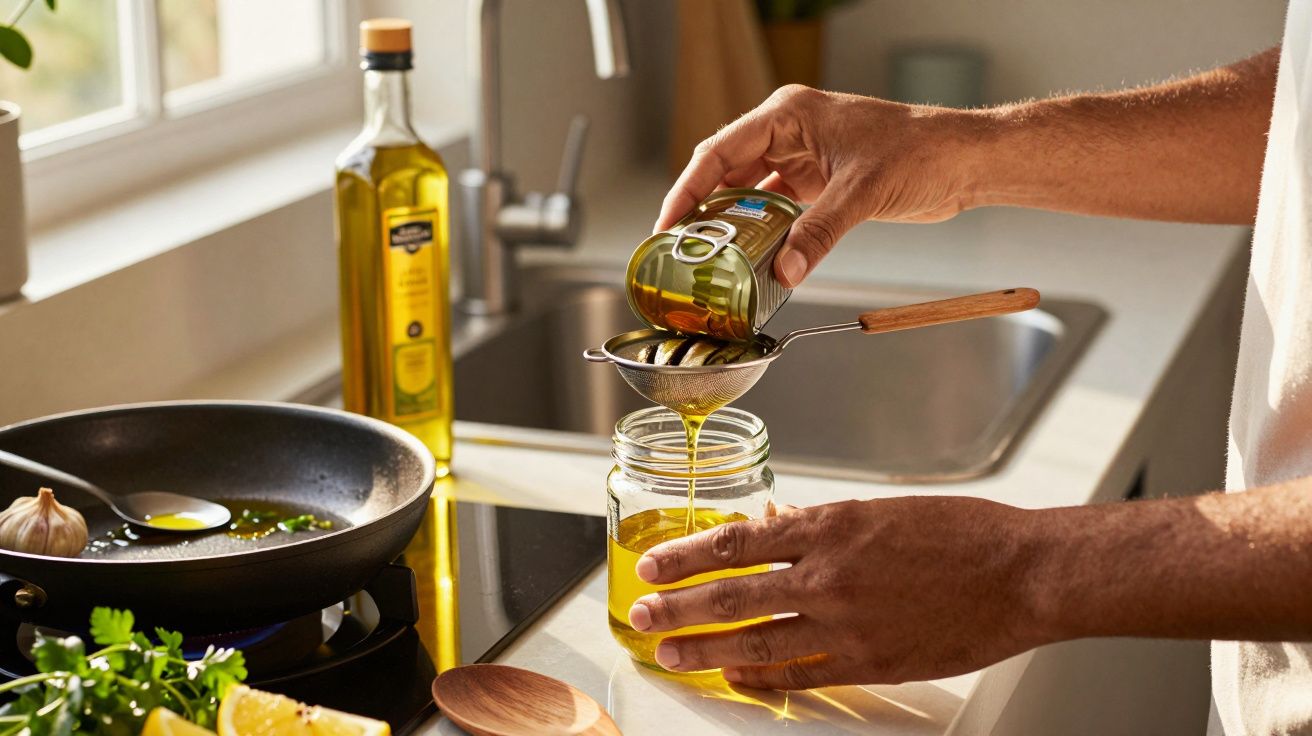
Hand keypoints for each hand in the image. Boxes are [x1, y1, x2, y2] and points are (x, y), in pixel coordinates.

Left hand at [626, 498, 1046, 688]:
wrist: (1022, 572)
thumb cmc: (963, 533)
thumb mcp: (883, 510)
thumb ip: (824, 524)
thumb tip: (775, 527)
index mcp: (831, 525)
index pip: (737, 541)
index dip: (687, 556)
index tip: (655, 565)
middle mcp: (829, 572)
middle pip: (732, 592)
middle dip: (678, 605)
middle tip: (643, 613)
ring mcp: (847, 621)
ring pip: (755, 639)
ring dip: (706, 648)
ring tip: (670, 653)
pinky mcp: (870, 661)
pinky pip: (801, 674)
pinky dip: (762, 678)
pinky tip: (737, 678)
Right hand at [655, 86, 987, 287]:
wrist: (961, 161)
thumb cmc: (920, 150)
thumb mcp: (862, 192)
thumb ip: (818, 232)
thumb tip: (785, 270)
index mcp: (788, 114)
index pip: (718, 152)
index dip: (686, 189)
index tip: (668, 225)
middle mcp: (788, 132)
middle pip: (726, 173)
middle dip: (703, 212)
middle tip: (681, 250)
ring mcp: (802, 157)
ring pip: (748, 193)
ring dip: (732, 225)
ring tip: (709, 259)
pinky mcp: (817, 183)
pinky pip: (775, 209)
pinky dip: (763, 233)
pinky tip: (751, 257)